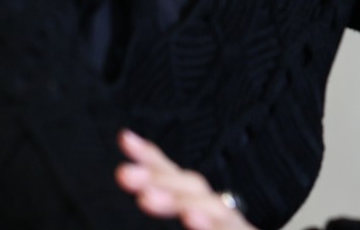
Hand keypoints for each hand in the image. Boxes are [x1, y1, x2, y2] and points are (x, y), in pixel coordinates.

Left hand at [115, 130, 254, 229]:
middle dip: (157, 178)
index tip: (126, 139)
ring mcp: (234, 225)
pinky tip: (194, 219)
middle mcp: (222, 210)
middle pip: (191, 187)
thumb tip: (144, 185)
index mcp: (204, 205)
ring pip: (210, 208)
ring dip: (178, 201)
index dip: (153, 158)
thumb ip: (183, 205)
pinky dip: (212, 225)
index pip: (177, 178)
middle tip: (124, 174)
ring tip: (146, 198)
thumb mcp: (203, 222)